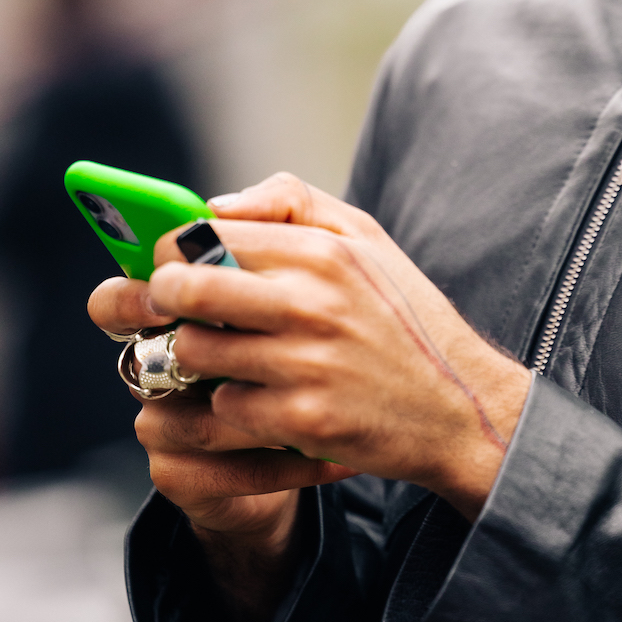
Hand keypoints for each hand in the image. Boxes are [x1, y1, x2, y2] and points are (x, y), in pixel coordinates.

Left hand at [152, 174, 529, 522]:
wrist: (460, 406)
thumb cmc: (402, 318)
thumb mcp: (365, 238)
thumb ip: (291, 201)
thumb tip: (215, 205)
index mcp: (324, 251)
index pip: (207, 235)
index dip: (172, 251)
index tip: (172, 266)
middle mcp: (313, 303)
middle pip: (186, 287)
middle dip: (161, 299)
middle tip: (168, 311)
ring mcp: (306, 364)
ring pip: (194, 352)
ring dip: (194, 358)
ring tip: (219, 358)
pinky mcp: (302, 420)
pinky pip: (224, 407)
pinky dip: (231, 405)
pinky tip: (260, 398)